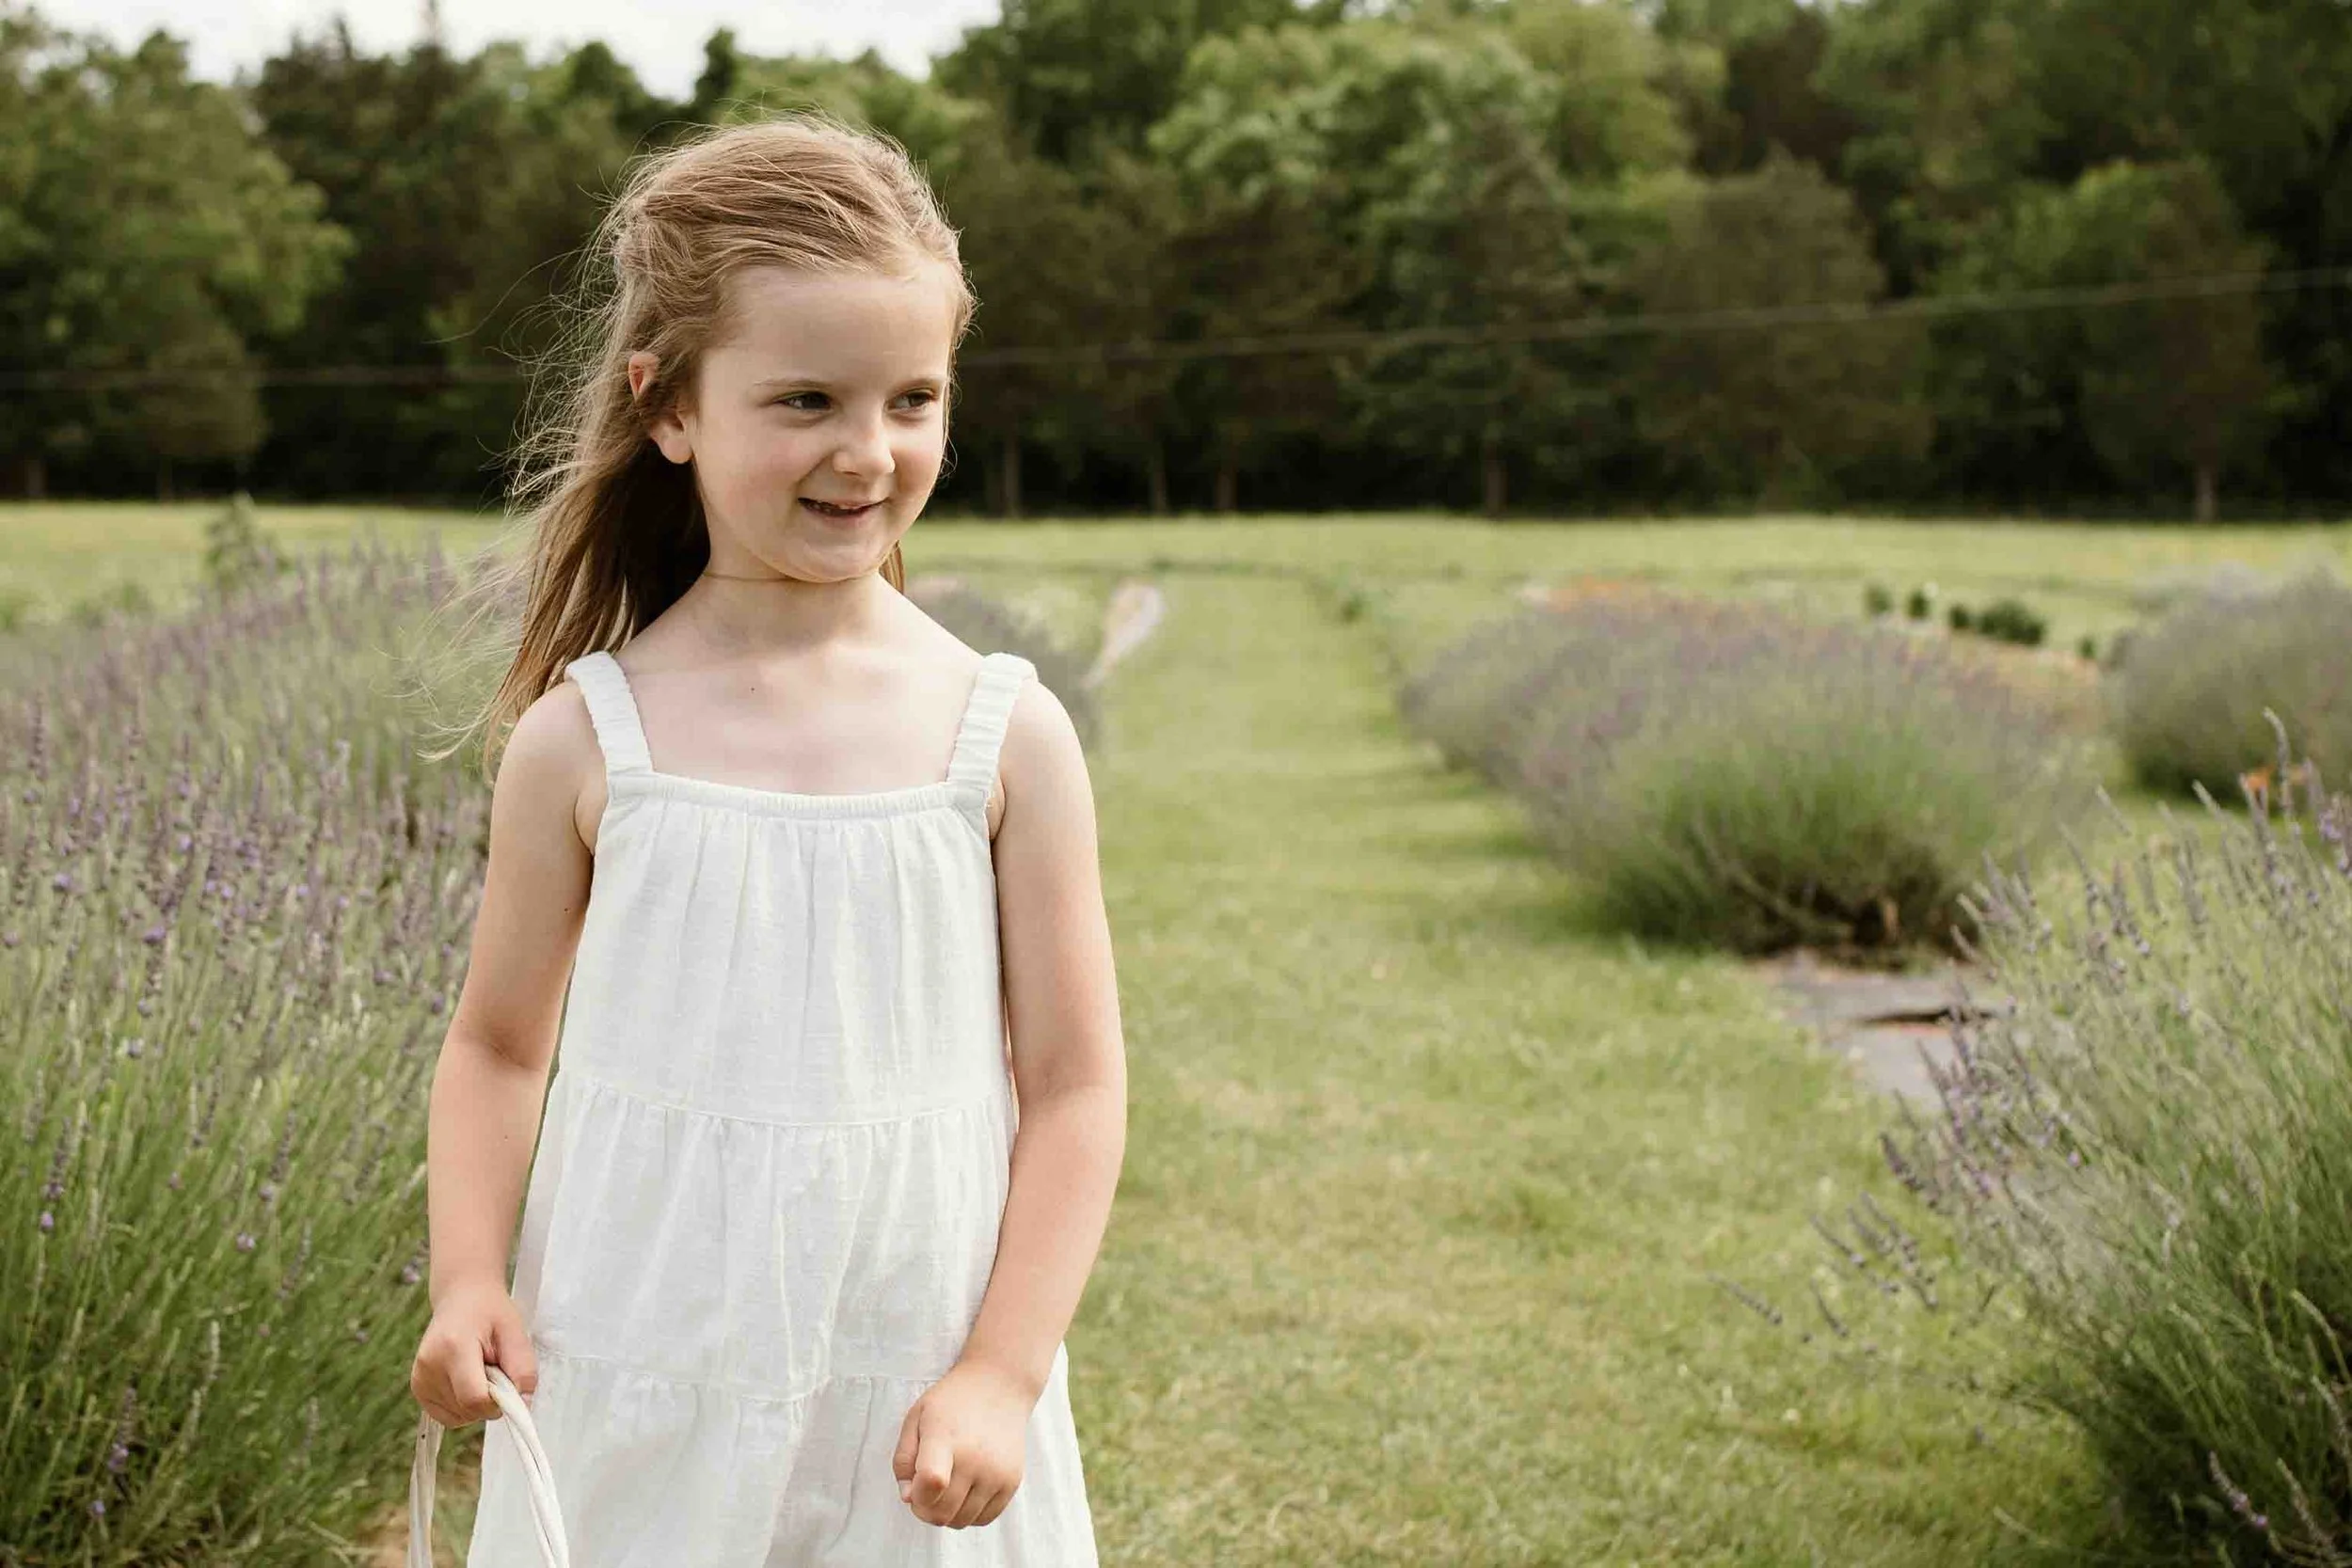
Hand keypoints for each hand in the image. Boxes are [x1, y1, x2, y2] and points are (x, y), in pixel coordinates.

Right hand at [410, 1278, 537, 1427]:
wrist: (462, 1297)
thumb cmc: (490, 1312)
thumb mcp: (515, 1333)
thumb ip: (523, 1370)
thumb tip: (523, 1406)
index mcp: (454, 1347)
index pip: (474, 1399)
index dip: (499, 1403)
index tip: (509, 1386)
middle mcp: (430, 1365)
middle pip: (467, 1410)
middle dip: (489, 1400)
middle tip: (494, 1370)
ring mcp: (419, 1378)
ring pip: (458, 1417)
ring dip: (476, 1403)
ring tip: (479, 1371)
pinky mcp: (417, 1387)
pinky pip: (446, 1416)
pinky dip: (462, 1407)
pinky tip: (467, 1381)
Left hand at [891, 1359, 1034, 1528]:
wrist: (1000, 1386)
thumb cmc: (951, 1402)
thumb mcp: (916, 1418)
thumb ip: (903, 1460)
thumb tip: (909, 1498)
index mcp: (945, 1437)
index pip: (931, 1482)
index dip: (916, 1496)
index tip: (914, 1486)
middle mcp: (975, 1458)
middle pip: (942, 1512)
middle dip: (924, 1508)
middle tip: (925, 1489)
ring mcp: (997, 1473)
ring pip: (961, 1522)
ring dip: (946, 1513)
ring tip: (946, 1486)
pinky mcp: (1012, 1482)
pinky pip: (984, 1519)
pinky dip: (969, 1513)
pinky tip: (965, 1490)